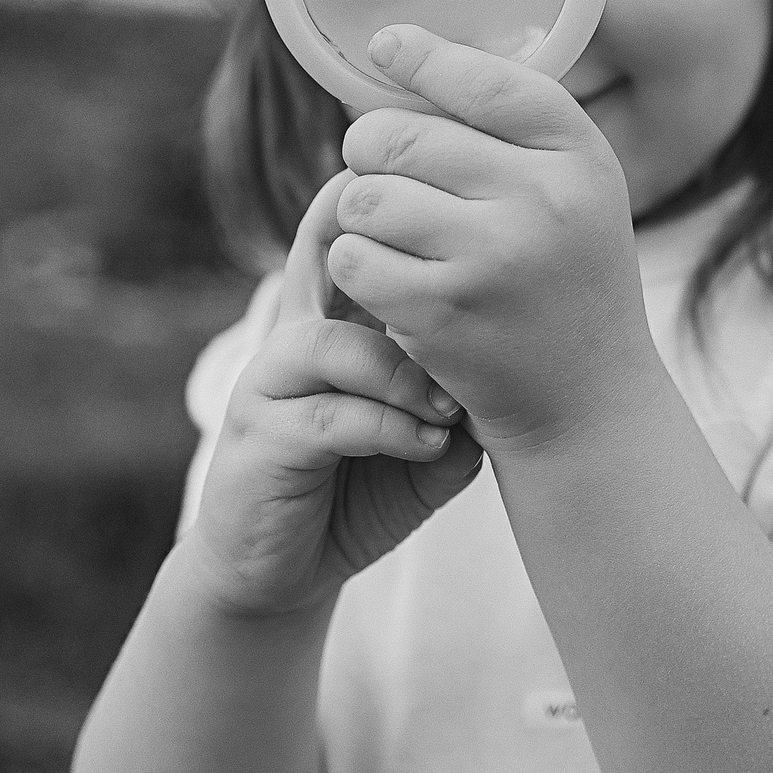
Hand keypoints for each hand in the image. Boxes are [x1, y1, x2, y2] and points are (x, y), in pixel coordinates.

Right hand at [184, 173, 485, 618]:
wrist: (282, 571)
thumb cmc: (364, 488)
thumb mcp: (433, 437)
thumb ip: (463, 393)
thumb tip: (514, 363)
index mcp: (335, 316)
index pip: (354, 233)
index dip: (399, 202)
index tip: (469, 204)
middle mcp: (294, 333)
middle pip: (328, 259)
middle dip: (396, 263)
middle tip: (473, 295)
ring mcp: (269, 385)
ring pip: (332, 345)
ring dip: (404, 373)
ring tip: (452, 408)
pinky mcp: (258, 441)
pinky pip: (327, 417)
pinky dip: (387, 427)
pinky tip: (429, 444)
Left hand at [330, 25, 659, 447]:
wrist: (587, 399)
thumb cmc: (566, 280)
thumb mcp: (575, 192)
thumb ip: (513, 128)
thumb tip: (405, 49)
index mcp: (582, 158)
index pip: (488, 82)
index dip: (426, 58)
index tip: (386, 47)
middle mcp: (544, 200)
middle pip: (403, 134)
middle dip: (372, 148)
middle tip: (381, 169)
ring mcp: (492, 258)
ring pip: (366, 195)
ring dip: (362, 212)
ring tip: (392, 232)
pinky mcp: (441, 313)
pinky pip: (354, 257)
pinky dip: (356, 264)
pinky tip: (388, 279)